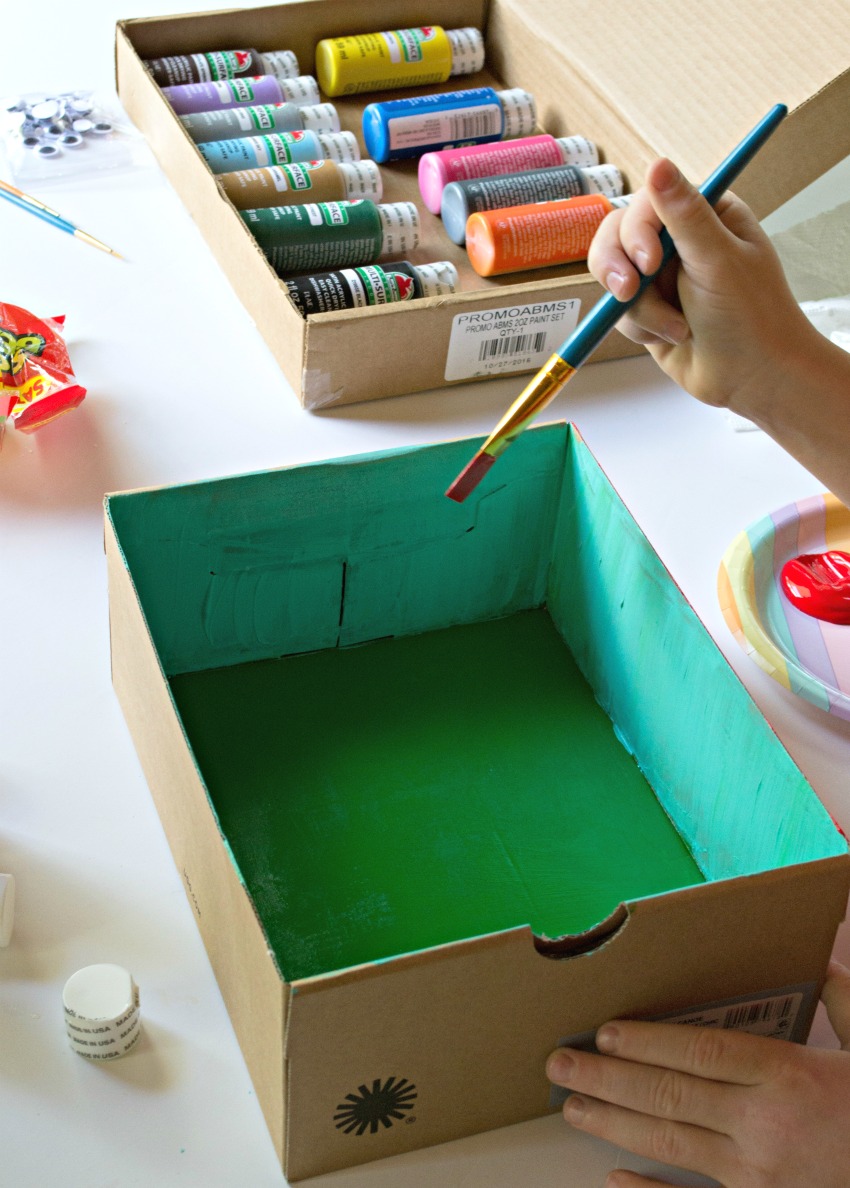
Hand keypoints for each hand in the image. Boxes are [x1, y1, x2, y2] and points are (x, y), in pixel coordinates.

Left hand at [546, 959, 849, 1186]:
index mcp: (792, 1078)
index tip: (603, 1031)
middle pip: (671, 1096)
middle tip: (558, 1066)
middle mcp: (768, 1127)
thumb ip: (846, 999)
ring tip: (570, 1108)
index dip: (647, 1041)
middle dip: (607, 1079)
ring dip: (614, 1125)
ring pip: (671, 1144)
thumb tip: (830, 950)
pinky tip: (614, 1180)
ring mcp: (762, 1179)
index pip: (701, 1053)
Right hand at [586, 157, 819, 411]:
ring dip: (640, 308)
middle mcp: (678, 240)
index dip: (638, 231)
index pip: (648, 202)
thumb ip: (683, 215)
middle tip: (630, 293)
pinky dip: (641, 327)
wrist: (752, 378)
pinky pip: (620, 311)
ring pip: (614, 277)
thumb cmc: (750, 317)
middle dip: (620, 268)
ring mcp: (660, 277)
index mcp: (704, 214)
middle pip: (617, 235)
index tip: (648, 262)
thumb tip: (657, 163)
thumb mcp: (716, 261)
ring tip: (674, 327)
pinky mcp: (648, 310)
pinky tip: (673, 336)